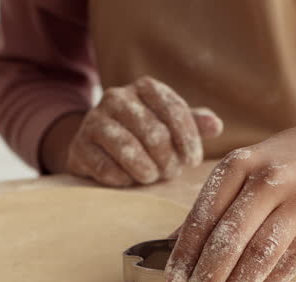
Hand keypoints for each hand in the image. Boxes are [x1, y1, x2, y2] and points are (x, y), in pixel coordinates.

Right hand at [49, 76, 223, 185]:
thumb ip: (193, 123)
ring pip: (127, 149)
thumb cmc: (144, 134)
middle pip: (153, 132)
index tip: (192, 161)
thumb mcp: (171, 124)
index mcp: (145, 87)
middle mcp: (117, 97)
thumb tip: (216, 126)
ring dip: (146, 170)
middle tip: (170, 173)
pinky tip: (129, 180)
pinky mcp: (79, 147)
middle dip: (167, 159)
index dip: (188, 139)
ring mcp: (94, 121)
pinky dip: (122, 179)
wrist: (97, 144)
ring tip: (151, 177)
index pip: (174, 110)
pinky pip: (106, 168)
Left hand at [164, 119, 295, 281]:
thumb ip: (213, 204)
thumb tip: (170, 245)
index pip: (204, 214)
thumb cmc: (283, 166)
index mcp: (240, 163)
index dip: (186, 253)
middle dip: (207, 278)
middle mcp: (270, 179)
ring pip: (260, 254)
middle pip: (230, 238)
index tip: (173, 281)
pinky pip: (290, 263)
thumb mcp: (245, 169)